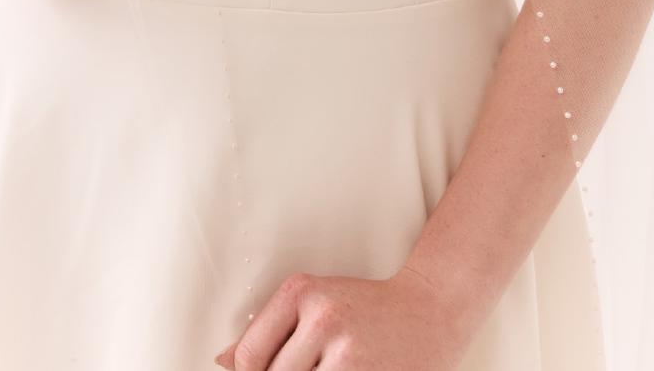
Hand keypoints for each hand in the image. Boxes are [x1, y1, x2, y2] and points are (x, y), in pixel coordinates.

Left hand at [213, 264, 474, 369]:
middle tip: (313, 365)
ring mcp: (349, 352)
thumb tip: (222, 362)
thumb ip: (269, 332)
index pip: (251, 356)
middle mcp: (323, 316)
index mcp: (301, 290)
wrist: (431, 310)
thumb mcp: (314, 304)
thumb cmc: (363, 310)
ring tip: (328, 366)